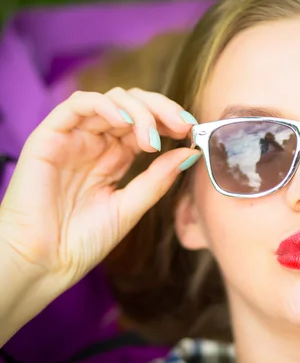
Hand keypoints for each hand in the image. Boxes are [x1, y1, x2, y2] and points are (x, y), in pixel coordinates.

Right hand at [0, 88, 199, 288]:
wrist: (44, 262)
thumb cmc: (83, 240)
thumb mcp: (130, 207)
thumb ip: (158, 179)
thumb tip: (190, 153)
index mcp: (114, 158)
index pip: (146, 124)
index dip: (170, 121)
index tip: (192, 130)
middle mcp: (95, 143)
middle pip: (132, 105)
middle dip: (162, 110)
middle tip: (182, 125)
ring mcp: (73, 138)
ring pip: (111, 100)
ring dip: (139, 111)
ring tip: (152, 139)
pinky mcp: (49, 136)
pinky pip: (78, 105)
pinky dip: (105, 105)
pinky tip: (125, 121)